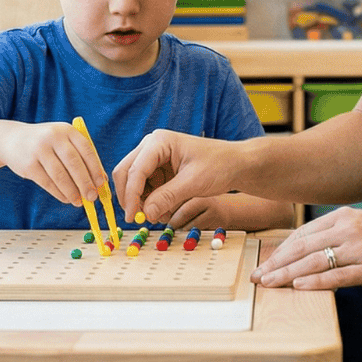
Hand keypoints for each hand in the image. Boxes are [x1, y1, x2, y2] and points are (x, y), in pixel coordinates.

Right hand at [0, 121, 106, 207]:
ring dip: (72, 191)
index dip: (95, 168)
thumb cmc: (46, 144)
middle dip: (85, 183)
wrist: (12, 140)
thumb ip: (81, 157)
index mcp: (66, 130)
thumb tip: (101, 180)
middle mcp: (53, 137)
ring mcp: (39, 150)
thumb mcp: (63, 142)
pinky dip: (59, 193)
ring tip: (79, 202)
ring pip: (60, 175)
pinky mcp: (28, 165)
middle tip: (92, 197)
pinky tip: (66, 199)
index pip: (86, 150)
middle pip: (74, 163)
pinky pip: (47, 183)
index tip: (100, 184)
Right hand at [112, 129, 247, 221]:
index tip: (132, 217)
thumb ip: (167, 197)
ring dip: (142, 202)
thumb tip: (146, 214)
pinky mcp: (158, 171)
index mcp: (159, 141)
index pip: (135, 170)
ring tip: (161, 216)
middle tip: (138, 219)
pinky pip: (146, 189)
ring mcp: (153, 158)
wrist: (235, 164)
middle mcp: (152, 147)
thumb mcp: (193, 183)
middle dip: (131, 198)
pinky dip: (151, 202)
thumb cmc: (219, 165)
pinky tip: (165, 211)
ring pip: (134, 184)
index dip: (130, 195)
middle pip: (126, 173)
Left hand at [252, 209, 361, 290]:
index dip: (280, 249)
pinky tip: (299, 286)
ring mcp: (360, 249)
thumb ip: (339, 233)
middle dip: (276, 263)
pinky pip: (338, 275)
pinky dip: (316, 282)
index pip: (303, 234)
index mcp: (344, 217)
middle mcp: (349, 230)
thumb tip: (311, 248)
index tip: (264, 262)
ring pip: (314, 261)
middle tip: (257, 276)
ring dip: (287, 274)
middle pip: (302, 247)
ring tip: (269, 284)